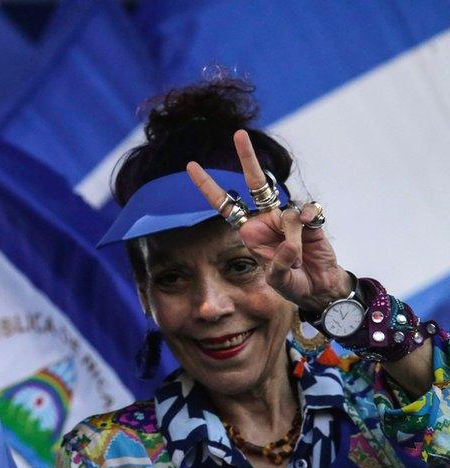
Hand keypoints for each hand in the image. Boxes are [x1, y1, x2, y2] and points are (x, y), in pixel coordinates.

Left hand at [186, 130, 350, 312]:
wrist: (320, 288)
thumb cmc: (293, 284)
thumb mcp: (278, 281)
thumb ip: (279, 264)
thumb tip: (289, 242)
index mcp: (249, 231)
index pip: (226, 205)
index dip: (209, 187)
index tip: (192, 166)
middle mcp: (266, 218)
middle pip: (255, 183)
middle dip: (247, 158)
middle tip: (238, 134)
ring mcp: (288, 216)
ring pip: (286, 213)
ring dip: (291, 238)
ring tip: (297, 260)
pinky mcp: (310, 218)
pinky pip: (306, 213)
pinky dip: (306, 227)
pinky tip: (309, 238)